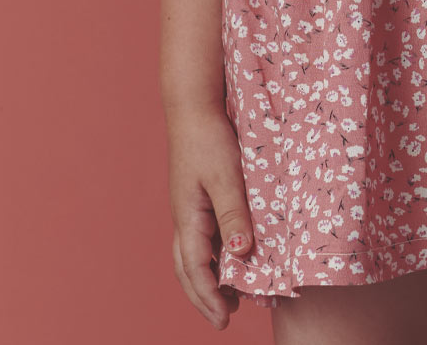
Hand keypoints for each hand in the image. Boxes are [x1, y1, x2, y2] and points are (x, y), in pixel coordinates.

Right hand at [166, 103, 254, 329]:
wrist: (193, 108)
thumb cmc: (209, 139)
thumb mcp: (227, 177)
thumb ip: (233, 214)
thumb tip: (241, 253)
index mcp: (187, 218)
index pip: (195, 269)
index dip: (209, 297)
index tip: (224, 320)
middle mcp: (184, 218)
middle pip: (188, 269)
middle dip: (204, 296)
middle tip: (224, 318)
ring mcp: (189, 208)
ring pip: (192, 255)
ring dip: (207, 279)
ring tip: (230, 296)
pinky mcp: (198, 198)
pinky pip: (202, 237)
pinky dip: (212, 257)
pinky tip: (230, 257)